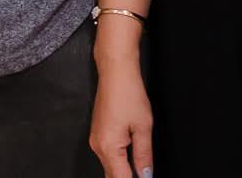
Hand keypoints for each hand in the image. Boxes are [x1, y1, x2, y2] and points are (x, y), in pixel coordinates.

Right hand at [89, 59, 153, 177]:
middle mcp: (98, 146)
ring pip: (109, 167)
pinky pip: (107, 156)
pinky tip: (130, 161)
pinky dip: (118, 162)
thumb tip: (145, 175)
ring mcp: (95, 140)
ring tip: (139, 170)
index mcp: (109, 147)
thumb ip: (144, 156)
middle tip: (143, 175)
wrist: (115, 73)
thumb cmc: (128, 94)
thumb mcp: (143, 128)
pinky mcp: (97, 134)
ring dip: (123, 172)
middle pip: (112, 176)